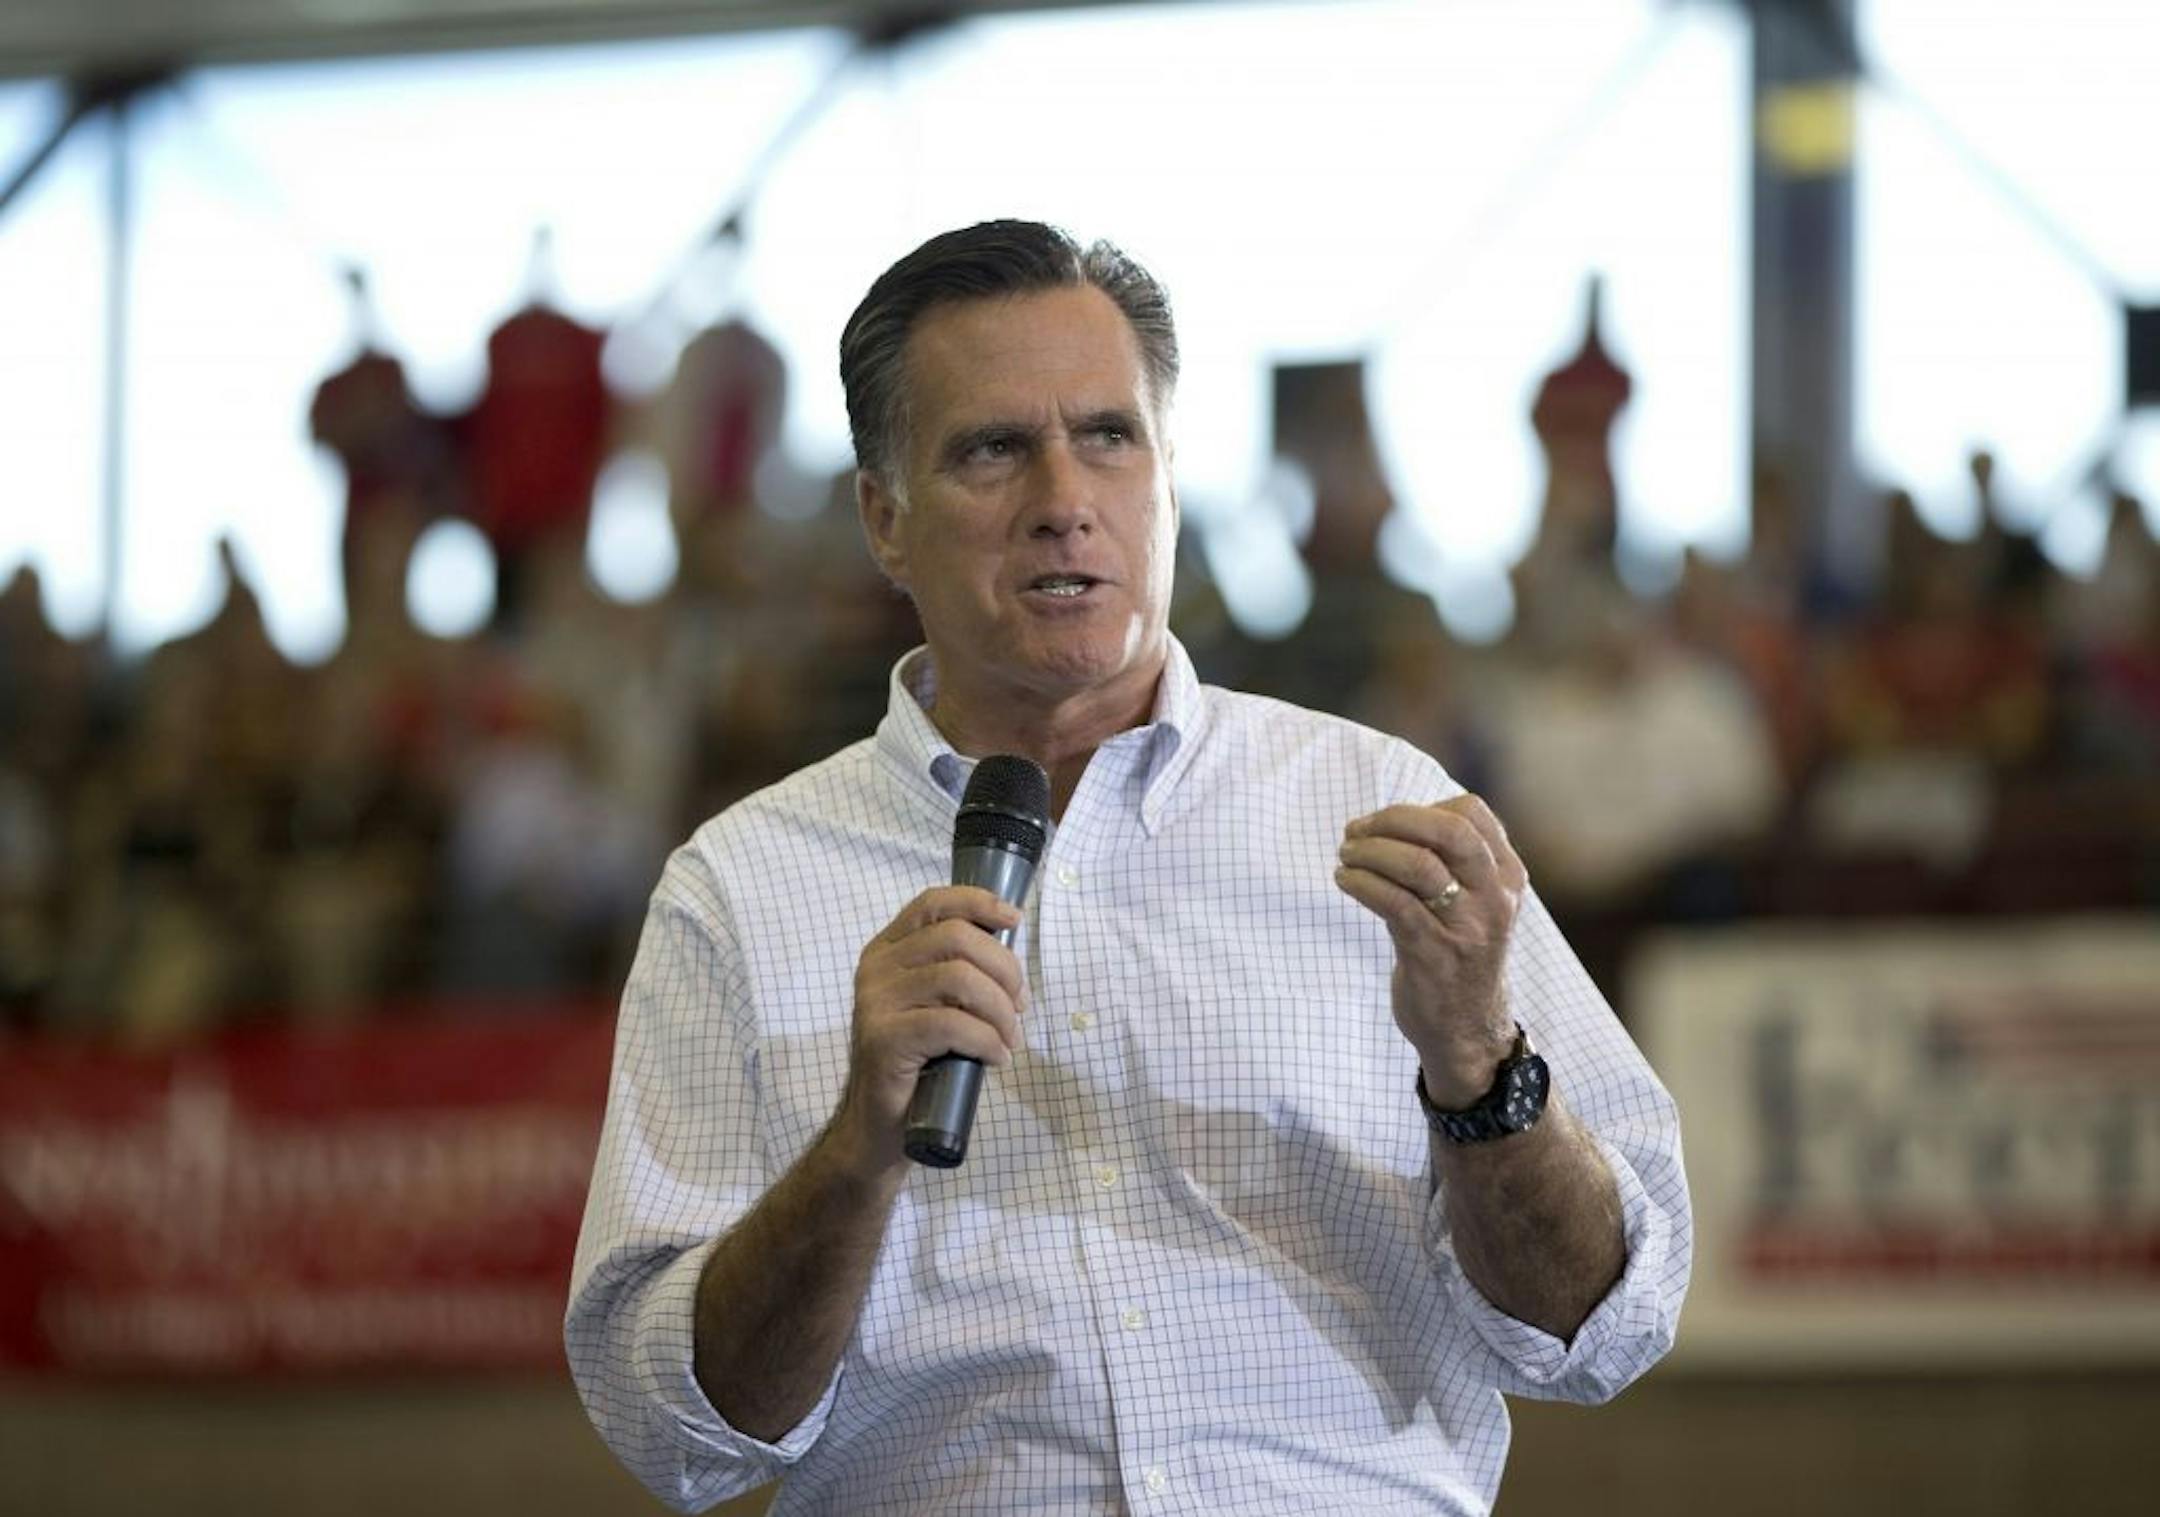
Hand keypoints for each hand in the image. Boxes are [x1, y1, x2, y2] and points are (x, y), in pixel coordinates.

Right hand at [830, 886, 1027, 1173]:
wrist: (880, 1125)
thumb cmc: (920, 1062)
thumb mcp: (939, 1005)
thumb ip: (959, 973)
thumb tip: (1012, 959)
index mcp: (888, 950)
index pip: (933, 903)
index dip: (978, 902)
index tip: (1015, 920)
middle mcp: (876, 968)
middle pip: (956, 937)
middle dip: (1003, 968)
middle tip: (1020, 1005)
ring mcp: (875, 1002)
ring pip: (958, 978)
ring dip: (999, 1009)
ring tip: (1010, 1038)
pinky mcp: (883, 1039)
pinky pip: (951, 1024)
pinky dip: (987, 1040)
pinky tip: (997, 1057)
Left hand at [1334, 794, 1527, 1107]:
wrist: (1468, 1030)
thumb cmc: (1460, 954)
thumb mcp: (1479, 903)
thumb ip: (1456, 861)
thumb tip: (1395, 817)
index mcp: (1507, 878)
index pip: (1471, 813)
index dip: (1421, 808)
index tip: (1387, 822)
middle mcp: (1495, 898)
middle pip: (1448, 831)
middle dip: (1393, 820)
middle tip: (1356, 830)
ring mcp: (1466, 928)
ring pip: (1416, 864)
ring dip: (1368, 851)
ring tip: (1345, 856)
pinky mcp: (1433, 954)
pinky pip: (1392, 902)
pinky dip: (1360, 882)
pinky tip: (1344, 880)